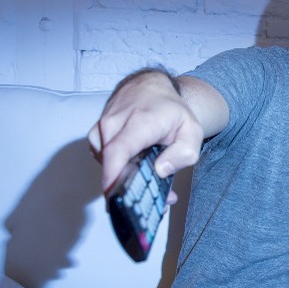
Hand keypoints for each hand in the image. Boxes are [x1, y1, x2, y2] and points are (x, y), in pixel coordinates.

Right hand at [87, 71, 202, 196]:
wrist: (150, 86)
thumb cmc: (171, 110)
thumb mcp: (192, 130)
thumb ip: (184, 153)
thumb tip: (161, 170)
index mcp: (139, 122)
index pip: (118, 150)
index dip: (113, 175)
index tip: (114, 196)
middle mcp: (114, 123)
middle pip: (111, 163)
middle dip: (130, 187)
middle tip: (157, 201)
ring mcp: (101, 128)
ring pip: (106, 164)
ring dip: (125, 178)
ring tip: (148, 179)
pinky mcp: (96, 135)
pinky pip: (103, 159)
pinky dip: (117, 168)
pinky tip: (135, 167)